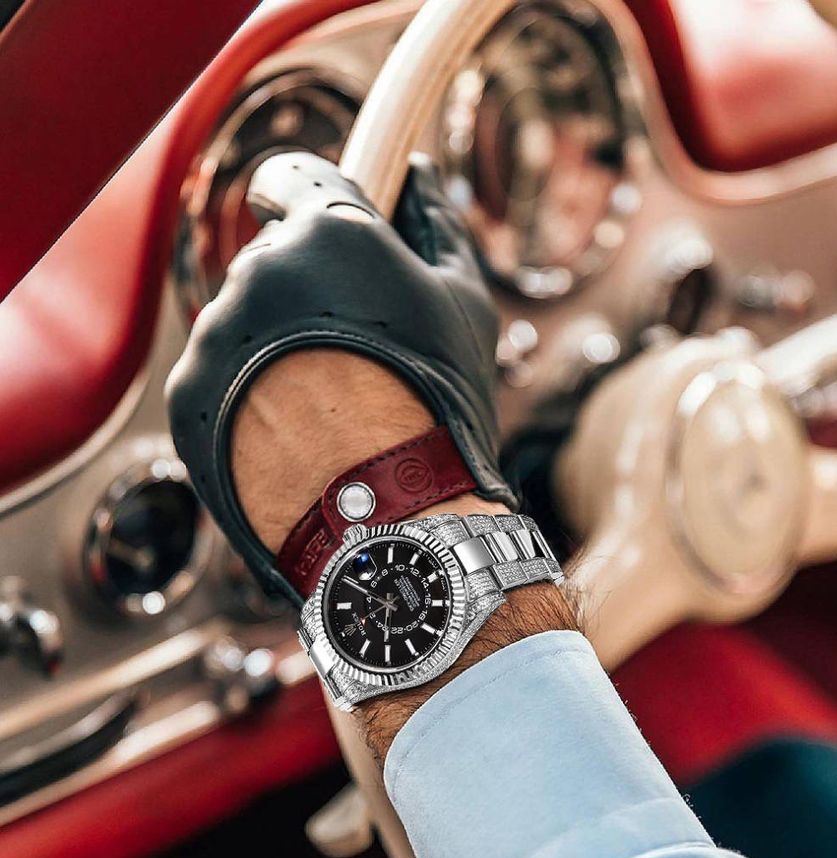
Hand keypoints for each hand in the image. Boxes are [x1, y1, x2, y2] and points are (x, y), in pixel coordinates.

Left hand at [166, 155, 575, 757]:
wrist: (386, 519)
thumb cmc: (436, 406)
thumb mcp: (462, 307)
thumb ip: (437, 226)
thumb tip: (417, 172)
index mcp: (329, 232)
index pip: (292, 176)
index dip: (301, 191)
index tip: (303, 209)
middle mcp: (258, 271)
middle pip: (270, 260)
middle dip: (302, 290)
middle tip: (347, 349)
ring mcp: (214, 336)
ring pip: (240, 322)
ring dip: (271, 348)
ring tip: (323, 408)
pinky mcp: (186, 396)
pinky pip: (215, 379)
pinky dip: (243, 398)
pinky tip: (288, 437)